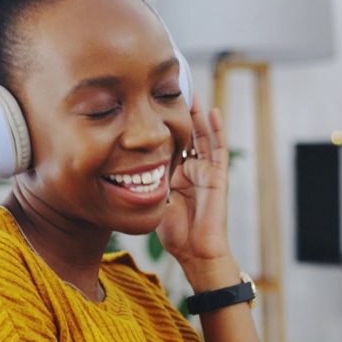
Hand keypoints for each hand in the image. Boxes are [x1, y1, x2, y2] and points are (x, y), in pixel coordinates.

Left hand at [156, 99, 233, 281]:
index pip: (168, 143)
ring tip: (190, 91)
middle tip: (169, 89)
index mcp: (176, 175)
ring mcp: (207, 171)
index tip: (149, 105)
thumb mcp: (153, 202)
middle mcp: (192, 169)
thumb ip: (144, 185)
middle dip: (178, 113)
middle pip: (186, 134)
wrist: (196, 252)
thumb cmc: (175, 233)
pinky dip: (217, 129)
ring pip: (203, 136)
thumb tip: (122, 170)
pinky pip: (219, 148)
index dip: (161, 125)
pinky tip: (212, 111)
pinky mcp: (218, 176)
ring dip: (197, 114)